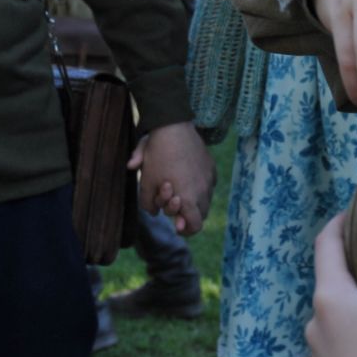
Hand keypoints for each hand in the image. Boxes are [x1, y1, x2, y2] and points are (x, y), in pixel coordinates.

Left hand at [128, 121, 214, 235]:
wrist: (172, 126)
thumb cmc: (157, 156)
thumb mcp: (145, 182)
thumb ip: (147, 203)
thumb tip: (154, 212)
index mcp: (188, 199)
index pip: (195, 226)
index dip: (186, 230)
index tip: (176, 225)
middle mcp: (203, 191)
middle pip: (200, 215)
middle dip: (187, 214)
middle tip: (174, 204)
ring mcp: (209, 178)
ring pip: (205, 200)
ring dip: (193, 200)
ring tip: (179, 188)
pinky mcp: (211, 167)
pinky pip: (208, 184)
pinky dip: (199, 186)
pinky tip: (186, 175)